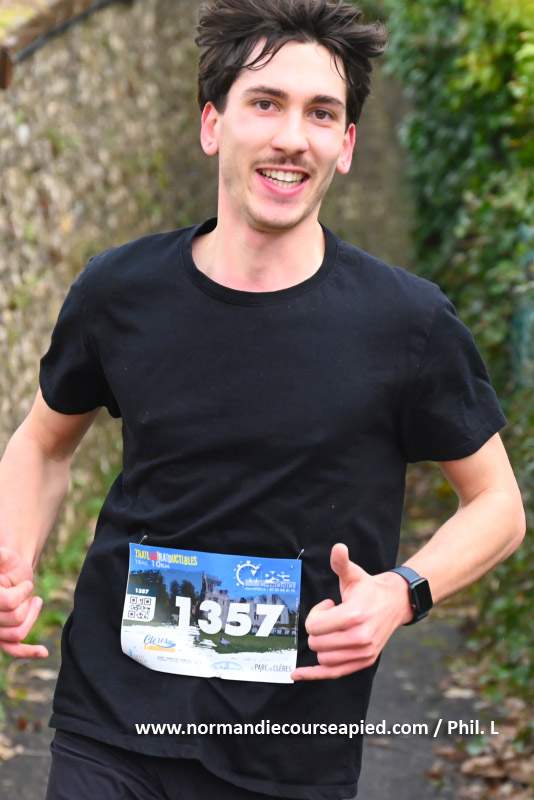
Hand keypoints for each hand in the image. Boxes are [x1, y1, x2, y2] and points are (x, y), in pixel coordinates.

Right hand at [0, 548, 47, 657]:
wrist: (11, 575)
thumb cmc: (7, 564)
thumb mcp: (5, 557)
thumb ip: (2, 556)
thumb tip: (1, 553)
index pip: (8, 603)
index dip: (21, 593)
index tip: (26, 584)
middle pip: (15, 619)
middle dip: (25, 603)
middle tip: (28, 590)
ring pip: (18, 633)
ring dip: (31, 617)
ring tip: (36, 601)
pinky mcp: (3, 638)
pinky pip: (13, 649)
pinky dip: (28, 652)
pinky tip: (44, 651)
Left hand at [292, 543, 410, 680]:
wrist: (395, 603)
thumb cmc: (368, 588)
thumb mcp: (354, 574)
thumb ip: (341, 563)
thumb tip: (338, 548)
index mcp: (354, 616)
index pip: (315, 626)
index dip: (316, 614)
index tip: (328, 605)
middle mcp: (360, 637)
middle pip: (316, 643)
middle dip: (317, 629)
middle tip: (332, 616)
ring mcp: (363, 652)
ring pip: (323, 657)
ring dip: (323, 643)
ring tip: (336, 628)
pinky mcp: (364, 661)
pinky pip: (333, 673)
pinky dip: (314, 675)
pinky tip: (297, 674)